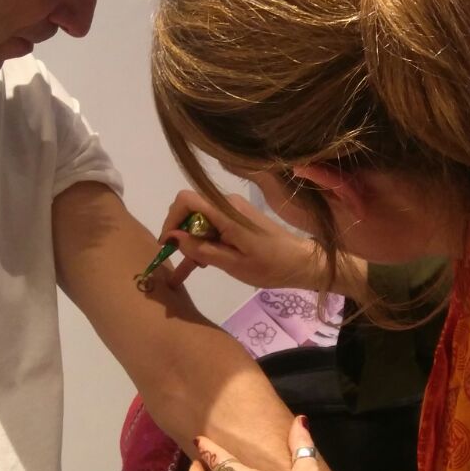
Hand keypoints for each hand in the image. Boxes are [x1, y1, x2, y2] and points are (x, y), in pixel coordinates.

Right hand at [158, 189, 322, 289]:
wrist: (300, 263)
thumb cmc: (269, 265)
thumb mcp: (231, 263)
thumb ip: (200, 249)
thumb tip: (172, 237)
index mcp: (226, 211)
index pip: (186, 200)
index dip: (171, 220)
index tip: (169, 245)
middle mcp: (227, 204)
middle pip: (190, 210)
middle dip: (181, 234)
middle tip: (184, 260)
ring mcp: (232, 211)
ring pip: (199, 221)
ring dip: (191, 242)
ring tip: (190, 270)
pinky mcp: (237, 220)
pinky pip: (211, 226)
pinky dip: (203, 242)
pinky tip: (198, 265)